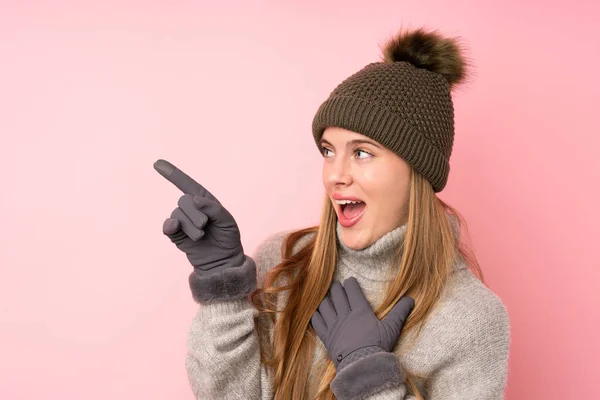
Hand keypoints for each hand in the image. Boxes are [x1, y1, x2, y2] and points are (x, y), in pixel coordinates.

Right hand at [154, 159, 243, 273]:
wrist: (223, 261)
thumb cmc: (228, 238)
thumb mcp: (227, 221)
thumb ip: (213, 208)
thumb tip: (194, 199)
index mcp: (205, 201)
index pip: (188, 185)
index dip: (173, 174)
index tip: (157, 163)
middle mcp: (191, 209)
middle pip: (184, 201)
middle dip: (196, 213)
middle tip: (205, 225)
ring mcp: (183, 222)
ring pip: (178, 215)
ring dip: (191, 226)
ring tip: (201, 236)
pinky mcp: (176, 236)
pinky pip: (168, 227)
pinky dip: (170, 226)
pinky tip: (174, 227)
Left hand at [311, 277, 413, 369]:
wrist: (363, 367)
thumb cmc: (378, 347)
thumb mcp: (392, 328)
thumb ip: (400, 312)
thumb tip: (411, 299)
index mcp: (360, 310)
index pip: (351, 289)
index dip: (350, 283)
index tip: (350, 282)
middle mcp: (344, 314)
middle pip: (336, 294)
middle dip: (336, 288)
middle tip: (338, 287)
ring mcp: (333, 325)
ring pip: (325, 305)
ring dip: (326, 299)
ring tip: (328, 298)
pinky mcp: (326, 336)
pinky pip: (317, 321)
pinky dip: (317, 314)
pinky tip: (319, 313)